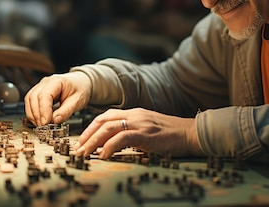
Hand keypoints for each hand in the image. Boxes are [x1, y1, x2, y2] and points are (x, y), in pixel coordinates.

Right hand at [24, 71, 91, 125]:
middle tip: (43, 127)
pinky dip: (33, 113)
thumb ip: (66, 111)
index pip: (44, 95)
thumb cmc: (80, 89)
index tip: (45, 122)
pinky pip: (30, 102)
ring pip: (29, 100)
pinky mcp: (38, 93)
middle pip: (33, 97)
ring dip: (32, 115)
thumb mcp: (78, 101)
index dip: (43, 110)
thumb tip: (55, 120)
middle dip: (36, 114)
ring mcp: (40, 87)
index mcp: (56, 81)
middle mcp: (45, 82)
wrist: (81, 83)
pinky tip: (39, 121)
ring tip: (40, 125)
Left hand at [75, 108, 201, 159]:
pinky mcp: (146, 134)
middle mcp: (135, 115)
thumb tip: (111, 147)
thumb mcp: (148, 131)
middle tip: (77, 149)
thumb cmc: (171, 135)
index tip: (82, 142)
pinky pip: (122, 138)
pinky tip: (103, 155)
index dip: (90, 128)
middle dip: (86, 136)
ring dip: (92, 142)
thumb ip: (131, 135)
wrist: (191, 133)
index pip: (106, 117)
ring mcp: (140, 123)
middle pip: (102, 121)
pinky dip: (109, 146)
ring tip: (84, 154)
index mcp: (134, 113)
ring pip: (108, 128)